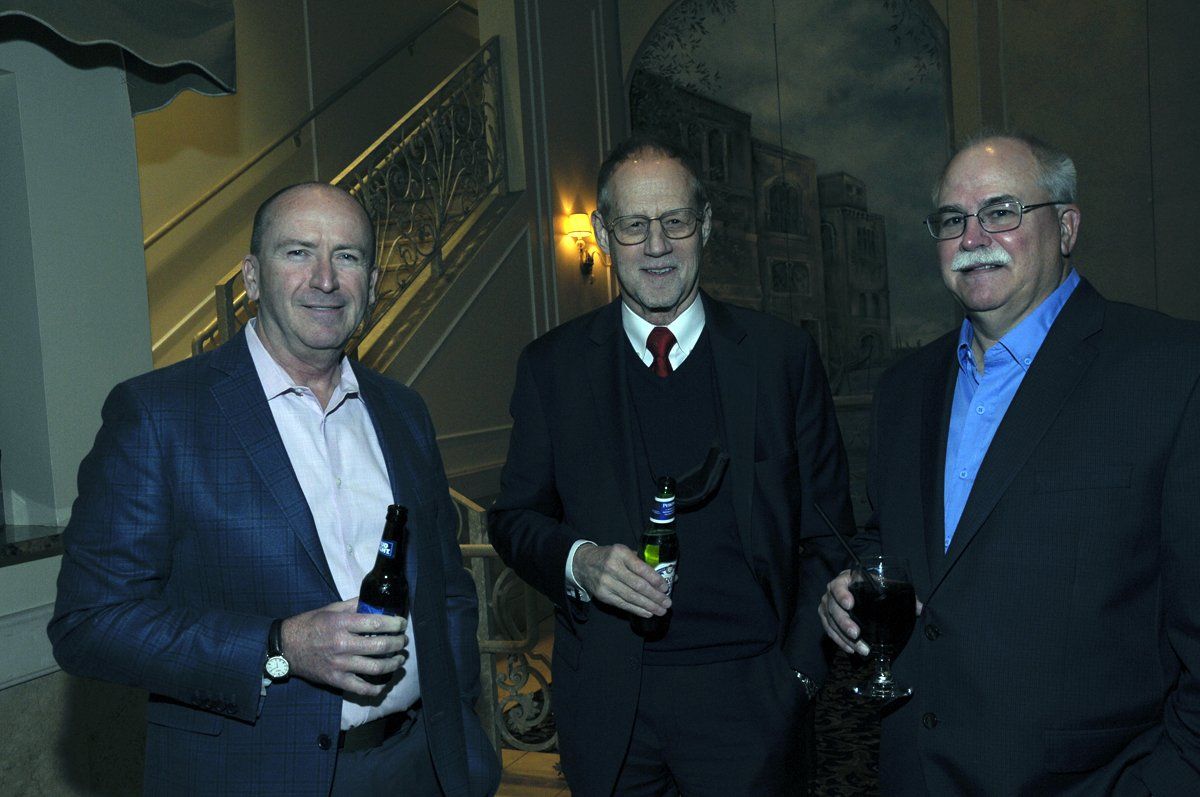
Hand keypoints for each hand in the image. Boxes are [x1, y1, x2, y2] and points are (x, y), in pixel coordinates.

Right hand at [280, 598, 407, 696]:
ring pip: (375, 668)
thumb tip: (375, 601)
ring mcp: (339, 664)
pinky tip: (384, 682)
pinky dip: (376, 688)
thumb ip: (353, 605)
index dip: (394, 624)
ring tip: (399, 659)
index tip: (402, 624)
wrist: (286, 647)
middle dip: (398, 643)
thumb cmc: (310, 625)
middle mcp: (342, 644)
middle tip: (403, 641)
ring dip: (393, 664)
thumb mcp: (331, 609)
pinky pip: (361, 688)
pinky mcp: (335, 680)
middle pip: (380, 646)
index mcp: (341, 623)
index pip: (376, 624)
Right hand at [572, 543, 670, 617]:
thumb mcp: (625, 552)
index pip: (641, 568)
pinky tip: (648, 612)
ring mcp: (606, 582)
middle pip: (638, 585)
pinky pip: (623, 604)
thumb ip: (645, 562)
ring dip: (649, 606)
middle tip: (667, 603)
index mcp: (620, 553)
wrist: (583, 564)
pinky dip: (637, 610)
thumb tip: (670, 575)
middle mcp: (612, 567)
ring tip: (661, 610)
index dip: (655, 580)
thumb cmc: (610, 557)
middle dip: (655, 596)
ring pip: (631, 597)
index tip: (666, 587)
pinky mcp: (603, 595)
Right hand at [818, 570, 923, 656]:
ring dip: (843, 637)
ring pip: (830, 622)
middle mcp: (831, 592)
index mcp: (845, 580)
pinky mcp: (825, 618)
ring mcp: (826, 605)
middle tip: (857, 634)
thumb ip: (899, 594)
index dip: (841, 595)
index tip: (850, 604)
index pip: (838, 586)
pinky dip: (839, 641)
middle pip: (832, 607)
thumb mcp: (882, 585)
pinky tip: (851, 649)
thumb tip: (919, 608)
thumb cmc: (870, 586)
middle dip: (844, 622)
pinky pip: (828, 630)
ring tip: (860, 649)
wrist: (856, 589)